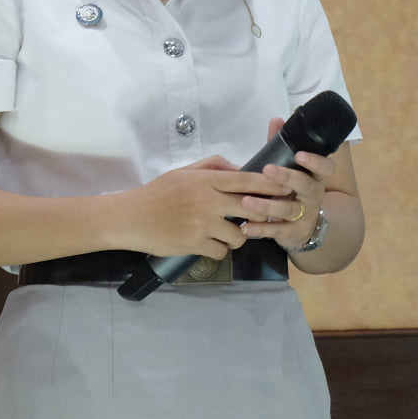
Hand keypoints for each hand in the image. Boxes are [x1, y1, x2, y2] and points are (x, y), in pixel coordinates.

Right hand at [114, 155, 291, 258]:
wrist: (130, 218)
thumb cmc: (159, 193)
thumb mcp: (185, 172)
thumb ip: (214, 167)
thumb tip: (241, 169)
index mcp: (206, 181)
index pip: (247, 181)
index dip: (271, 185)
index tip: (287, 188)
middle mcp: (208, 201)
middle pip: (251, 209)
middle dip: (262, 215)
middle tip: (262, 218)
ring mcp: (202, 225)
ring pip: (239, 236)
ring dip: (238, 237)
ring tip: (227, 233)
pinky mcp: (194, 245)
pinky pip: (221, 252)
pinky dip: (219, 250)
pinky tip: (210, 244)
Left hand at [239, 116, 334, 250]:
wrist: (305, 226)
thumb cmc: (293, 190)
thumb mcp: (290, 168)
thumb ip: (281, 146)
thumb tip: (276, 119)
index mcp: (315, 177)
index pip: (325, 168)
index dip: (315, 161)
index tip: (299, 154)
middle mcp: (313, 196)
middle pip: (306, 186)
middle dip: (287, 177)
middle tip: (267, 169)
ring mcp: (304, 216)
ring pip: (289, 210)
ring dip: (267, 206)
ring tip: (246, 202)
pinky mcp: (293, 233)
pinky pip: (278, 232)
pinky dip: (261, 230)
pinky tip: (246, 228)